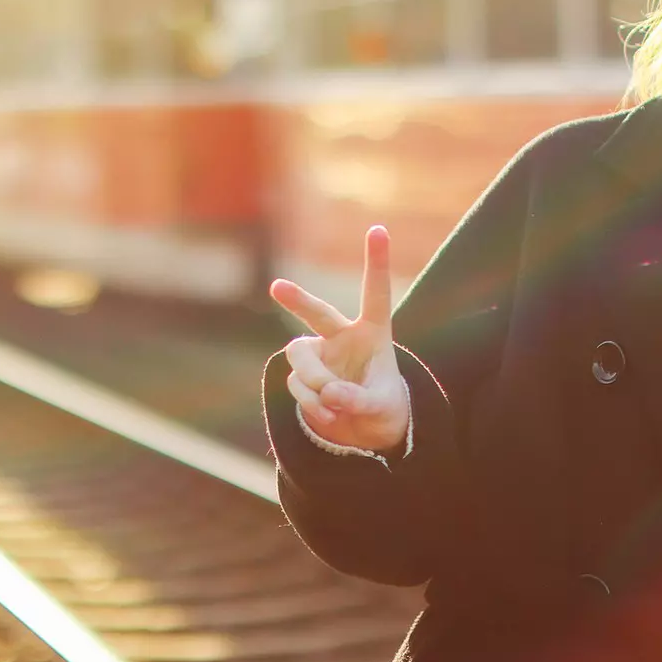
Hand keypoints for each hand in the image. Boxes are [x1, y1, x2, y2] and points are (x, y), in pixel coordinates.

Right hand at [270, 225, 411, 455]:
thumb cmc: (383, 406)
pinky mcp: (301, 374)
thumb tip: (328, 393)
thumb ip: (358, 400)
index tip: (378, 229)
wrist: (366, 432)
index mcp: (373, 332)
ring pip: (300, 356)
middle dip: (298, 300)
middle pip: (318, 313)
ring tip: (332, 402)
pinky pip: (297, 384)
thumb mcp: (381, 406)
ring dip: (314, 382)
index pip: (375, 293)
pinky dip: (311, 403)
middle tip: (277, 287)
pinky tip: (328, 414)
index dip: (377, 262)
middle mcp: (342, 336)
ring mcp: (319, 354)